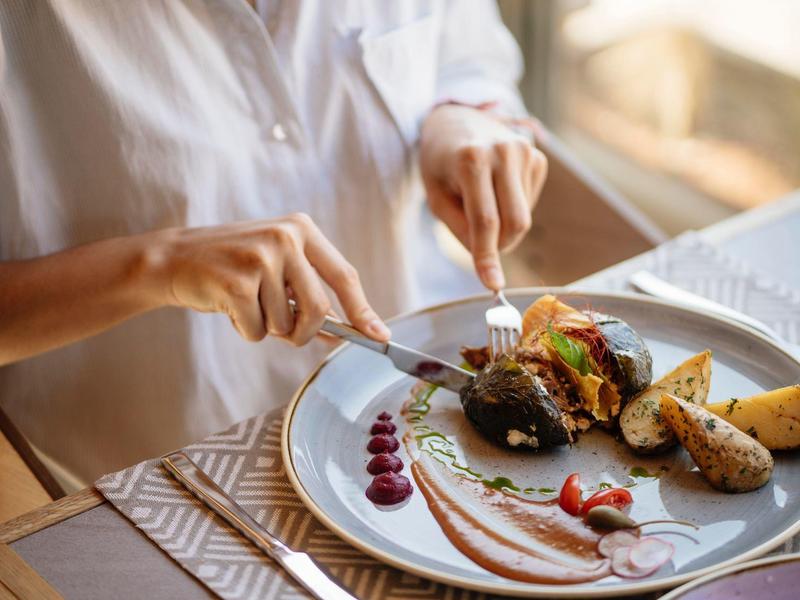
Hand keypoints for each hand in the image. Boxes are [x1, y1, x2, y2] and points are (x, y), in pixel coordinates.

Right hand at [156, 214, 389, 344]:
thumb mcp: (278, 267)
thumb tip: (354, 330)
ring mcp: (261, 258)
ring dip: (266, 327)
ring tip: (245, 302)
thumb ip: (312, 292)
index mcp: (302, 229)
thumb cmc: (233, 268)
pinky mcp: (236, 282)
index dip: (363, 310)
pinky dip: (244, 330)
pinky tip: (227, 306)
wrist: (173, 259)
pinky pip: (257, 331)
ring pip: (285, 324)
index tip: (380, 336)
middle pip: (319, 309)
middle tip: (286, 333)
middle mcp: (286, 238)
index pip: (344, 276)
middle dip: (305, 333)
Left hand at [419, 104, 547, 289]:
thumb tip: (489, 259)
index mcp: (472, 160)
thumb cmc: (440, 164)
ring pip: (524, 217)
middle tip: (480, 249)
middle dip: (499, 246)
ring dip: (503, 227)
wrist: (456, 120)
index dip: (488, 257)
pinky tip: (496, 191)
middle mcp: (504, 152)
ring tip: (480, 203)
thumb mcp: (435, 197)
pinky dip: (512, 209)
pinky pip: (529, 204)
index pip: (485, 221)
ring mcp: (526, 151)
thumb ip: (459, 228)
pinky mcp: (538, 157)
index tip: (492, 285)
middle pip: (514, 223)